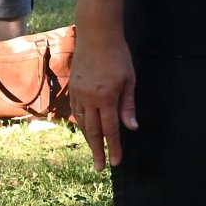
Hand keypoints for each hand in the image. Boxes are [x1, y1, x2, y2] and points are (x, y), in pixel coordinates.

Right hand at [70, 28, 137, 170]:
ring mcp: (78, 95)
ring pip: (83, 123)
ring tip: (95, 151)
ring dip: (90, 139)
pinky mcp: (73, 89)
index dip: (114, 148)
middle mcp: (89, 100)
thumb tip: (132, 127)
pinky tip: (87, 129)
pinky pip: (77, 112)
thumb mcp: (130, 81)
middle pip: (93, 132)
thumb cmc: (118, 57)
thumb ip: (129, 106)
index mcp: (106, 98)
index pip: (111, 130)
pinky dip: (82, 124)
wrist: (96, 37)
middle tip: (99, 167)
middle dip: (97, 151)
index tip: (116, 162)